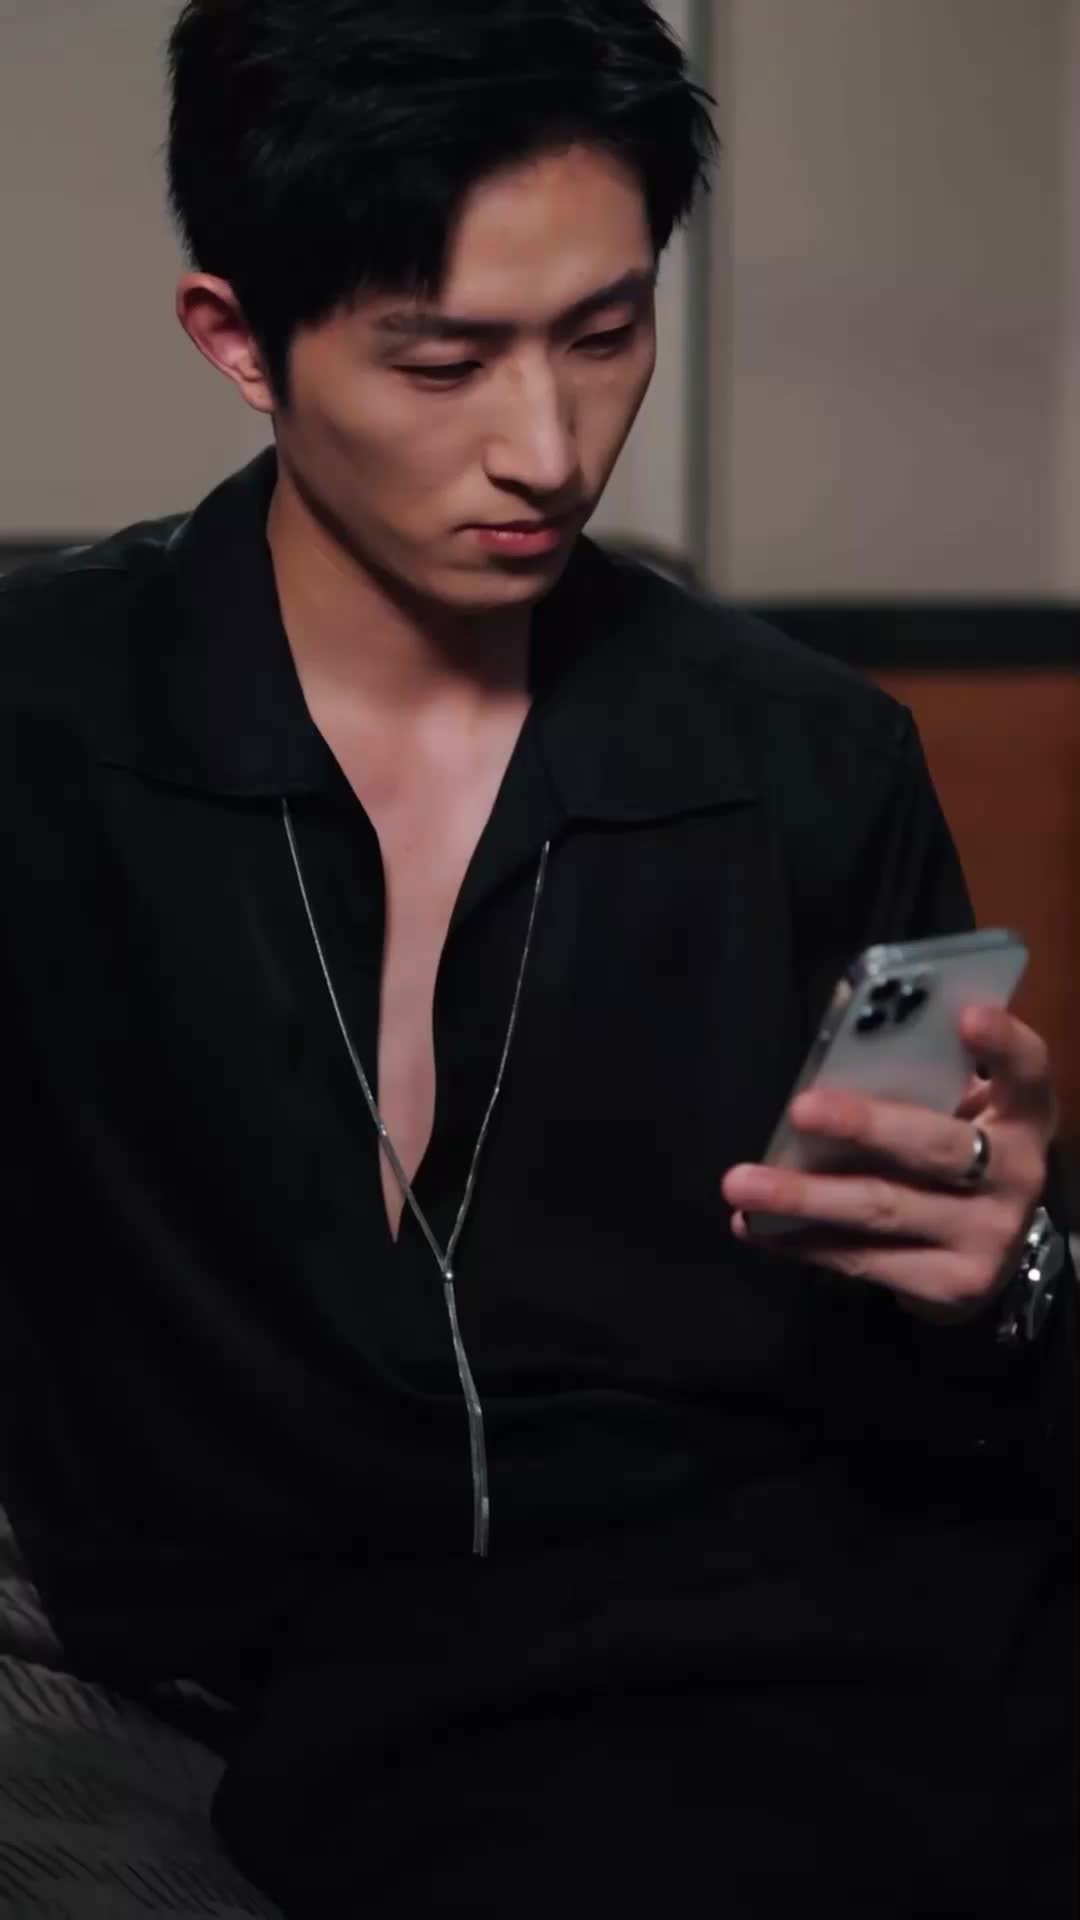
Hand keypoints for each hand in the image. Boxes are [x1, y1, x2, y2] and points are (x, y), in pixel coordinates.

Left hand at [721, 1006, 1056, 1319]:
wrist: (992, 1249)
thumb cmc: (958, 1152)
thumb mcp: (960, 1110)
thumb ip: (922, 1078)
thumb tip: (841, 1033)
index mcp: (1022, 1114)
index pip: (1025, 1070)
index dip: (1001, 1043)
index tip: (966, 1015)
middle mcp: (1015, 1174)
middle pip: (938, 1146)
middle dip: (865, 1126)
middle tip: (800, 1109)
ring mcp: (988, 1235)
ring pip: (885, 1207)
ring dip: (805, 1195)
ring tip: (742, 1184)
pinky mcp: (953, 1284)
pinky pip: (865, 1258)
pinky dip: (804, 1241)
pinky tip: (756, 1228)